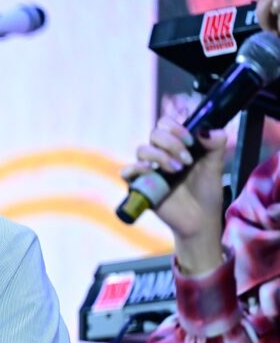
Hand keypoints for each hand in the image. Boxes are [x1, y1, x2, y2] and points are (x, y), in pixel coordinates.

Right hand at [124, 118, 226, 273]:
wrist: (200, 219)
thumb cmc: (206, 192)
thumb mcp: (215, 165)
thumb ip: (215, 144)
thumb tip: (206, 130)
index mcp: (177, 145)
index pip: (165, 123)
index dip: (176, 126)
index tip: (191, 141)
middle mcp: (160, 154)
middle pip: (154, 133)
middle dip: (172, 143)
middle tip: (187, 160)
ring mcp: (148, 169)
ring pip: (142, 149)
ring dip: (160, 156)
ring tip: (177, 170)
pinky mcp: (139, 185)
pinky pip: (127, 171)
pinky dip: (137, 168)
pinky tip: (152, 173)